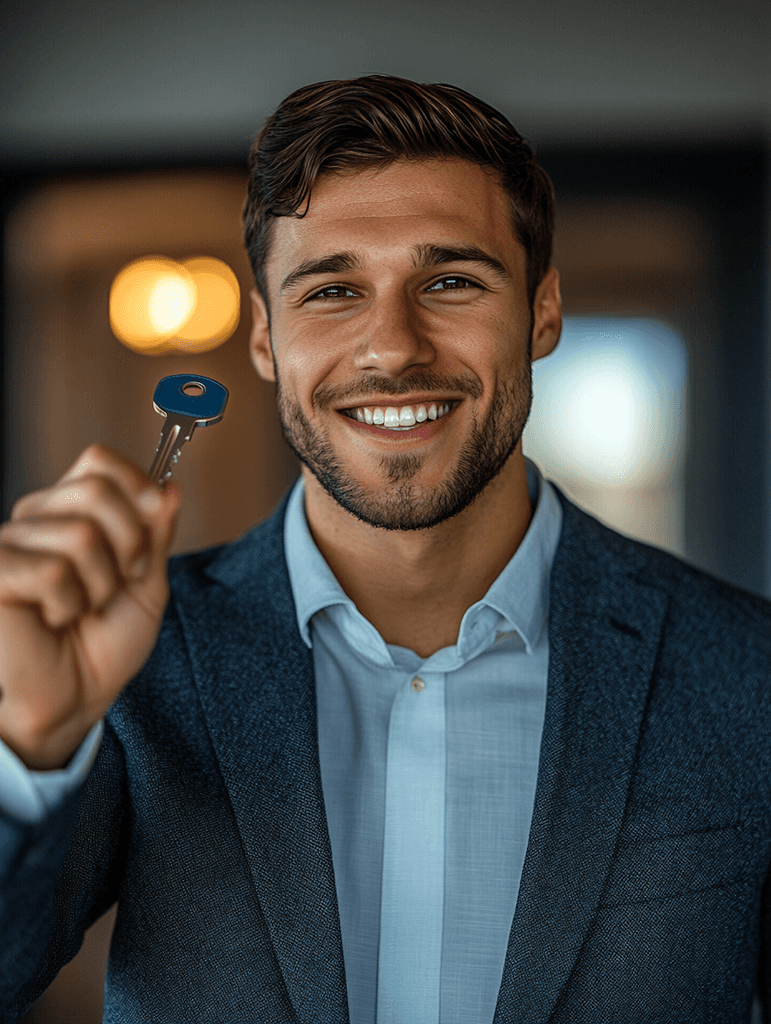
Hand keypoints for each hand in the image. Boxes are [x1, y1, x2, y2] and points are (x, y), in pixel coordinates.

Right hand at [0, 444, 180, 769]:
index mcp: (70, 512)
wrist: (73, 700)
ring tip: (83, 608)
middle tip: (120, 582)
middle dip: (128, 543)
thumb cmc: (102, 645)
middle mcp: (36, 519)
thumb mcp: (147, 584)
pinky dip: (68, 604)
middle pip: (96, 489)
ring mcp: (9, 543)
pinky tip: (53, 620)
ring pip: (80, 534)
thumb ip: (156, 533)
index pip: (98, 460)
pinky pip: (52, 570)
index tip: (156, 516)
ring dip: (99, 584)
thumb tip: (172, 487)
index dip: (136, 484)